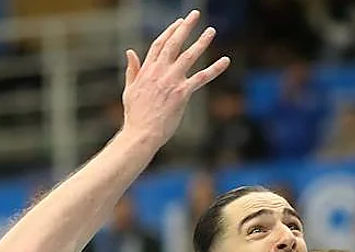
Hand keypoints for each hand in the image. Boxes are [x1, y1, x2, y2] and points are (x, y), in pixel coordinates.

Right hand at [121, 10, 229, 146]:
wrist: (141, 133)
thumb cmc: (135, 116)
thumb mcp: (129, 89)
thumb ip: (133, 70)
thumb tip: (130, 52)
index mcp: (147, 70)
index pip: (159, 45)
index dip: (170, 32)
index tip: (178, 23)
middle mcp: (160, 71)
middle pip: (174, 43)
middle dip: (185, 27)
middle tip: (195, 14)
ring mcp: (172, 81)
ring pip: (189, 56)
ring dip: (201, 42)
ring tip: (211, 31)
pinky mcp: (182, 93)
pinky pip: (202, 78)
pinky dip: (215, 69)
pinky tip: (225, 60)